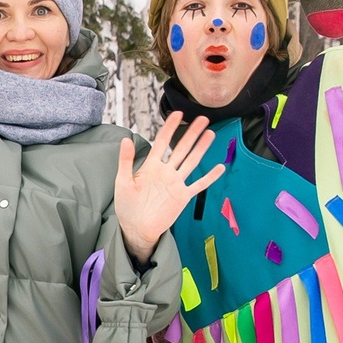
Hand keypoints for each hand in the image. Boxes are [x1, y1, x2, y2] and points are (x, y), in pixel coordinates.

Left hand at [114, 113, 220, 263]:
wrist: (136, 228)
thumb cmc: (127, 206)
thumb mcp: (123, 181)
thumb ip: (125, 160)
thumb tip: (126, 139)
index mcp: (151, 166)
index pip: (163, 141)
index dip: (170, 127)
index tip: (178, 114)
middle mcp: (166, 172)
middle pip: (181, 148)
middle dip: (191, 133)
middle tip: (202, 118)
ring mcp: (175, 183)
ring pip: (191, 161)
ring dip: (201, 148)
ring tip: (210, 133)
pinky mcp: (182, 197)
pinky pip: (198, 185)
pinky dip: (209, 177)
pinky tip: (220, 167)